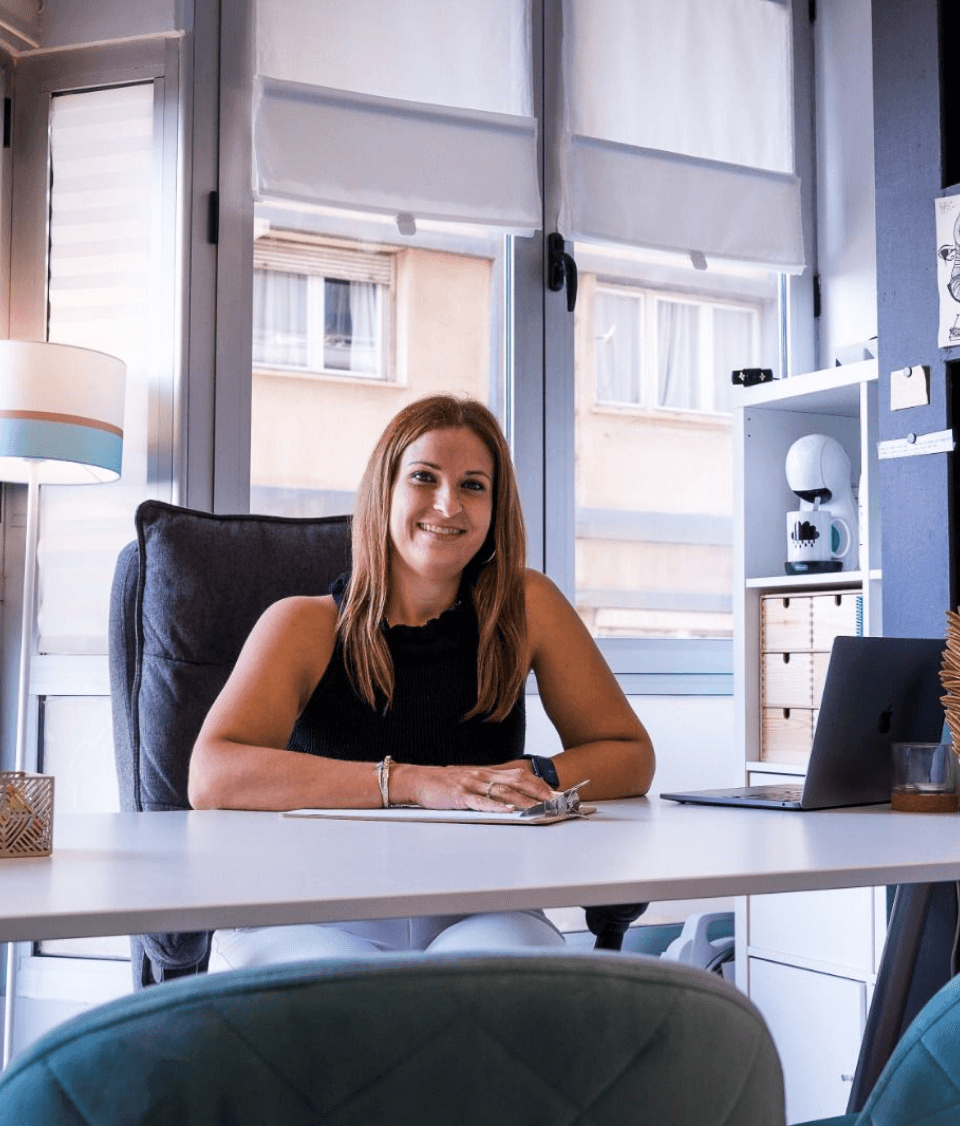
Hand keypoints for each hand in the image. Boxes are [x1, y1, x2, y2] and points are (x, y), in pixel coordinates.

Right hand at [392, 763, 553, 811]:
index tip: (554, 793)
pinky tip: (507, 811)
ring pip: (503, 792)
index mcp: (487, 772)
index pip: (519, 775)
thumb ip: (489, 786)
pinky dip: (495, 807)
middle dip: (538, 792)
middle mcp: (483, 775)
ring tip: (539, 808)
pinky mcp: (460, 795)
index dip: (538, 784)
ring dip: (523, 801)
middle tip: (555, 801)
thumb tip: (510, 797)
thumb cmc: (445, 783)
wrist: (419, 780)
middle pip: (517, 781)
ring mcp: (472, 784)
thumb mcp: (471, 780)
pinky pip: (480, 802)